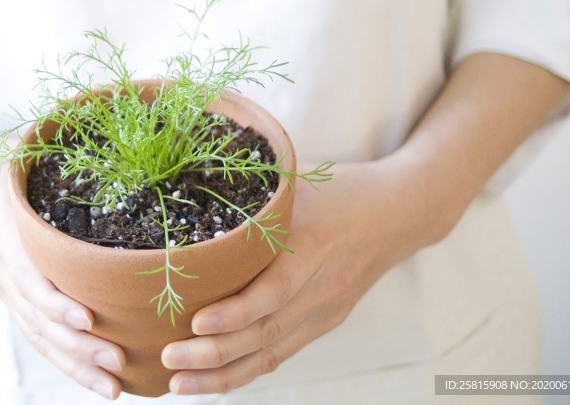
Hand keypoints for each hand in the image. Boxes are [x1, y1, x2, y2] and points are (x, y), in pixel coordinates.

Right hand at [0, 130, 127, 399]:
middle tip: (119, 363)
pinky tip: (94, 377)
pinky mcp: (9, 293)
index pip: (30, 277)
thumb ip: (60, 147)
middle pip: (39, 320)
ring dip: (74, 365)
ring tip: (114, 387)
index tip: (88, 318)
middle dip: (79, 347)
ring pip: (38, 336)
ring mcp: (4, 286)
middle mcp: (4, 269)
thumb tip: (119, 138)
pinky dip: (62, 358)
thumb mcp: (20, 153)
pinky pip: (34, 333)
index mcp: (7, 234)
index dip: (57, 303)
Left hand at [159, 161, 426, 394]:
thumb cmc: (341, 189)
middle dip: (215, 353)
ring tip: (178, 384)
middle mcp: (324, 286)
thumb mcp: (298, 185)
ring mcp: (327, 310)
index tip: (195, 323)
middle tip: (169, 359)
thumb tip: (187, 194)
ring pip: (272, 353)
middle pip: (268, 332)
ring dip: (224, 375)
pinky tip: (211, 379)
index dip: (235, 313)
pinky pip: (282, 353)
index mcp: (316, 245)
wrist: (400, 212)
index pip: (275, 290)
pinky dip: (245, 369)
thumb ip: (254, 198)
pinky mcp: (326, 322)